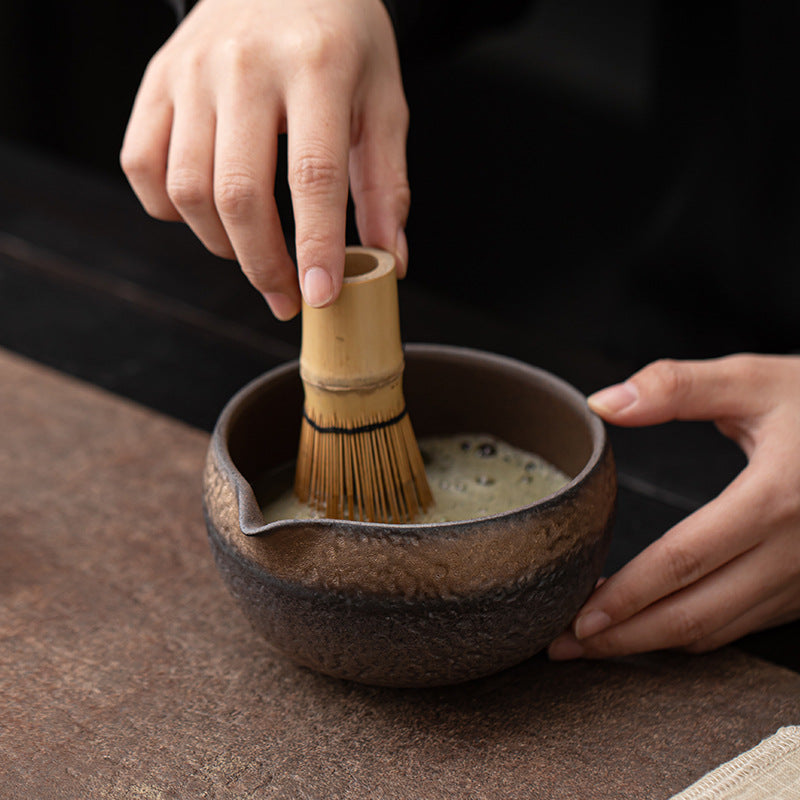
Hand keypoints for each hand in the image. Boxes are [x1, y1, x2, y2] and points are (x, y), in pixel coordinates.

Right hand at [120, 0, 408, 318]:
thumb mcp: (384, 101)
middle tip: (288, 297)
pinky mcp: (157, 80)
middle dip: (263, 265)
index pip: (312, 175)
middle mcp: (244, 64)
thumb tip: (390, 261)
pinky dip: (171, 210)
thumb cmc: (342, 39)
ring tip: (255, 254)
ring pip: (186, 189)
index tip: (320, 296)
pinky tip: (209, 215)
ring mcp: (191, 71)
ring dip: (221, 245)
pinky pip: (142, 166)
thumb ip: (386, 183)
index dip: (315, 246)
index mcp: (317, 66)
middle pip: (238, 193)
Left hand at [549, 354, 799, 659]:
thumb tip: (603, 402)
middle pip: (694, 614)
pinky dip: (694, 632)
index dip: (625, 597)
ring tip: (597, 642)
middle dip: (624, 638)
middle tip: (565, 646)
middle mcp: (793, 551)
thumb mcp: (754, 380)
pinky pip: (744, 625)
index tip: (575, 617)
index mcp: (771, 499)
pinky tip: (655, 624)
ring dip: (654, 642)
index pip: (681, 562)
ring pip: (719, 630)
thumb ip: (676, 387)